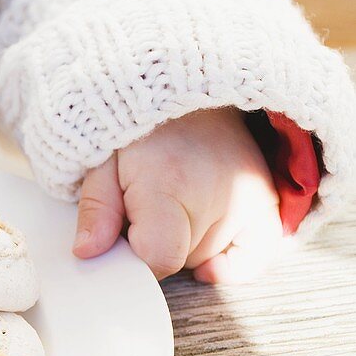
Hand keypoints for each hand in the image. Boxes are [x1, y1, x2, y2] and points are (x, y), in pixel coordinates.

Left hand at [72, 108, 282, 282]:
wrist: (188, 91)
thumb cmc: (141, 131)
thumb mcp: (101, 162)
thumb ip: (96, 210)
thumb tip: (88, 252)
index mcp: (169, 185)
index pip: (159, 258)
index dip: (135, 257)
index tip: (125, 235)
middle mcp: (217, 195)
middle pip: (180, 261)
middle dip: (155, 244)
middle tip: (146, 207)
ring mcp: (248, 199)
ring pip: (207, 258)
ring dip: (185, 244)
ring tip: (175, 203)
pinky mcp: (267, 203)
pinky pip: (252, 259)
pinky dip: (228, 264)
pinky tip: (206, 254)